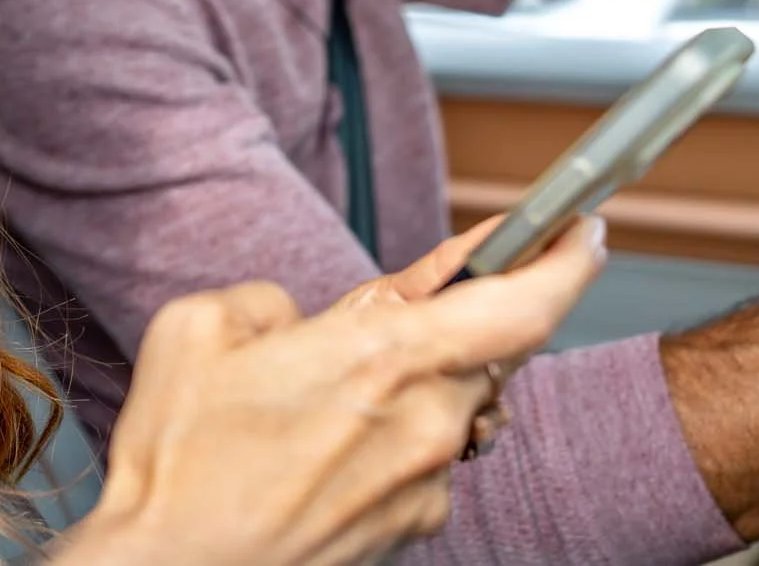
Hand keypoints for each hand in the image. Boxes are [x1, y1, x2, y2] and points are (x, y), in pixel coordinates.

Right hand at [56, 216, 604, 565]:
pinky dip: (390, 441)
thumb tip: (300, 319)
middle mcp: (423, 422)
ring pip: (451, 405)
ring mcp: (424, 484)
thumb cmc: (179, 459)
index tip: (579, 228)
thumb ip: (270, 299)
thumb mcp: (199, 329)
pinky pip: (425, 460)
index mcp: (380, 356)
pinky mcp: (413, 529)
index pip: (520, 303)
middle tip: (376, 326)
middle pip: (484, 351)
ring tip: (329, 403)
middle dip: (448, 326)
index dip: (563, 258)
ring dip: (415, 386)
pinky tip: (319, 454)